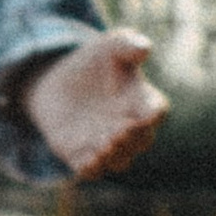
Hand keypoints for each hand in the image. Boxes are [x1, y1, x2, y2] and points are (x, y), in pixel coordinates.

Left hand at [17, 28, 167, 180]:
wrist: (58, 79)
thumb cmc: (96, 60)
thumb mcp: (111, 45)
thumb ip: (128, 44)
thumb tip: (144, 49)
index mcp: (142, 101)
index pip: (156, 110)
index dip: (154, 113)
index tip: (150, 113)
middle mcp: (129, 127)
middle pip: (141, 141)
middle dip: (133, 138)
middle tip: (121, 132)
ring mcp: (107, 144)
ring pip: (119, 160)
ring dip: (115, 156)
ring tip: (105, 147)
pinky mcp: (81, 155)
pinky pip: (92, 170)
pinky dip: (91, 169)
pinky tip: (86, 164)